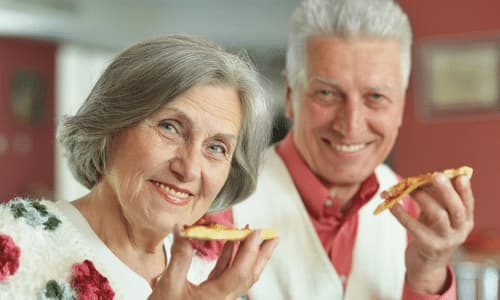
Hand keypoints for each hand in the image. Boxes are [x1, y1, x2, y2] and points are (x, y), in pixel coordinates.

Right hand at [149, 228, 278, 299]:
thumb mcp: (169, 284)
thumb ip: (179, 256)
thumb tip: (183, 229)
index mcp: (216, 298)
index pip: (240, 272)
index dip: (250, 250)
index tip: (256, 232)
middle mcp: (222, 299)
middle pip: (248, 275)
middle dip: (262, 254)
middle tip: (272, 236)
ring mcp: (218, 297)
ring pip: (239, 275)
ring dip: (247, 254)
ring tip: (253, 235)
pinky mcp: (210, 295)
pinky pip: (226, 275)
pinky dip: (229, 259)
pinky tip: (229, 244)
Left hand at [390, 173, 473, 293]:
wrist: (426, 263)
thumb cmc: (432, 232)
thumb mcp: (439, 217)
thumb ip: (436, 200)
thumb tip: (422, 179)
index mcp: (465, 221)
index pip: (468, 204)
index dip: (465, 190)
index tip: (458, 176)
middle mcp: (459, 232)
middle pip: (457, 210)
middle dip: (447, 192)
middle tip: (436, 176)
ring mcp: (445, 241)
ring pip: (438, 216)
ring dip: (423, 198)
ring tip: (409, 188)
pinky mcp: (428, 247)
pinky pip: (414, 227)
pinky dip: (402, 214)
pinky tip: (392, 204)